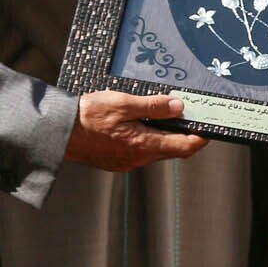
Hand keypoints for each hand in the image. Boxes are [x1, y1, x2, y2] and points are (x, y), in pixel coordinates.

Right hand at [64, 91, 207, 170]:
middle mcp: (138, 159)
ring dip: (163, 136)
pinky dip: (146, 140)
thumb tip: (178, 108)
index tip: (208, 128)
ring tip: (163, 116)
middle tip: (190, 118)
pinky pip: (139, 152)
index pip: (183, 147)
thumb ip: (152, 106)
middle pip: (172, 150)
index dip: (200, 138)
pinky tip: (138, 125)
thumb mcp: (123, 103)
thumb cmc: (88, 116)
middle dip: (184, 136)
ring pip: (155, 151)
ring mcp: (126, 163)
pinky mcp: (115, 162)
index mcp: (144, 145)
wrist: (59, 133)